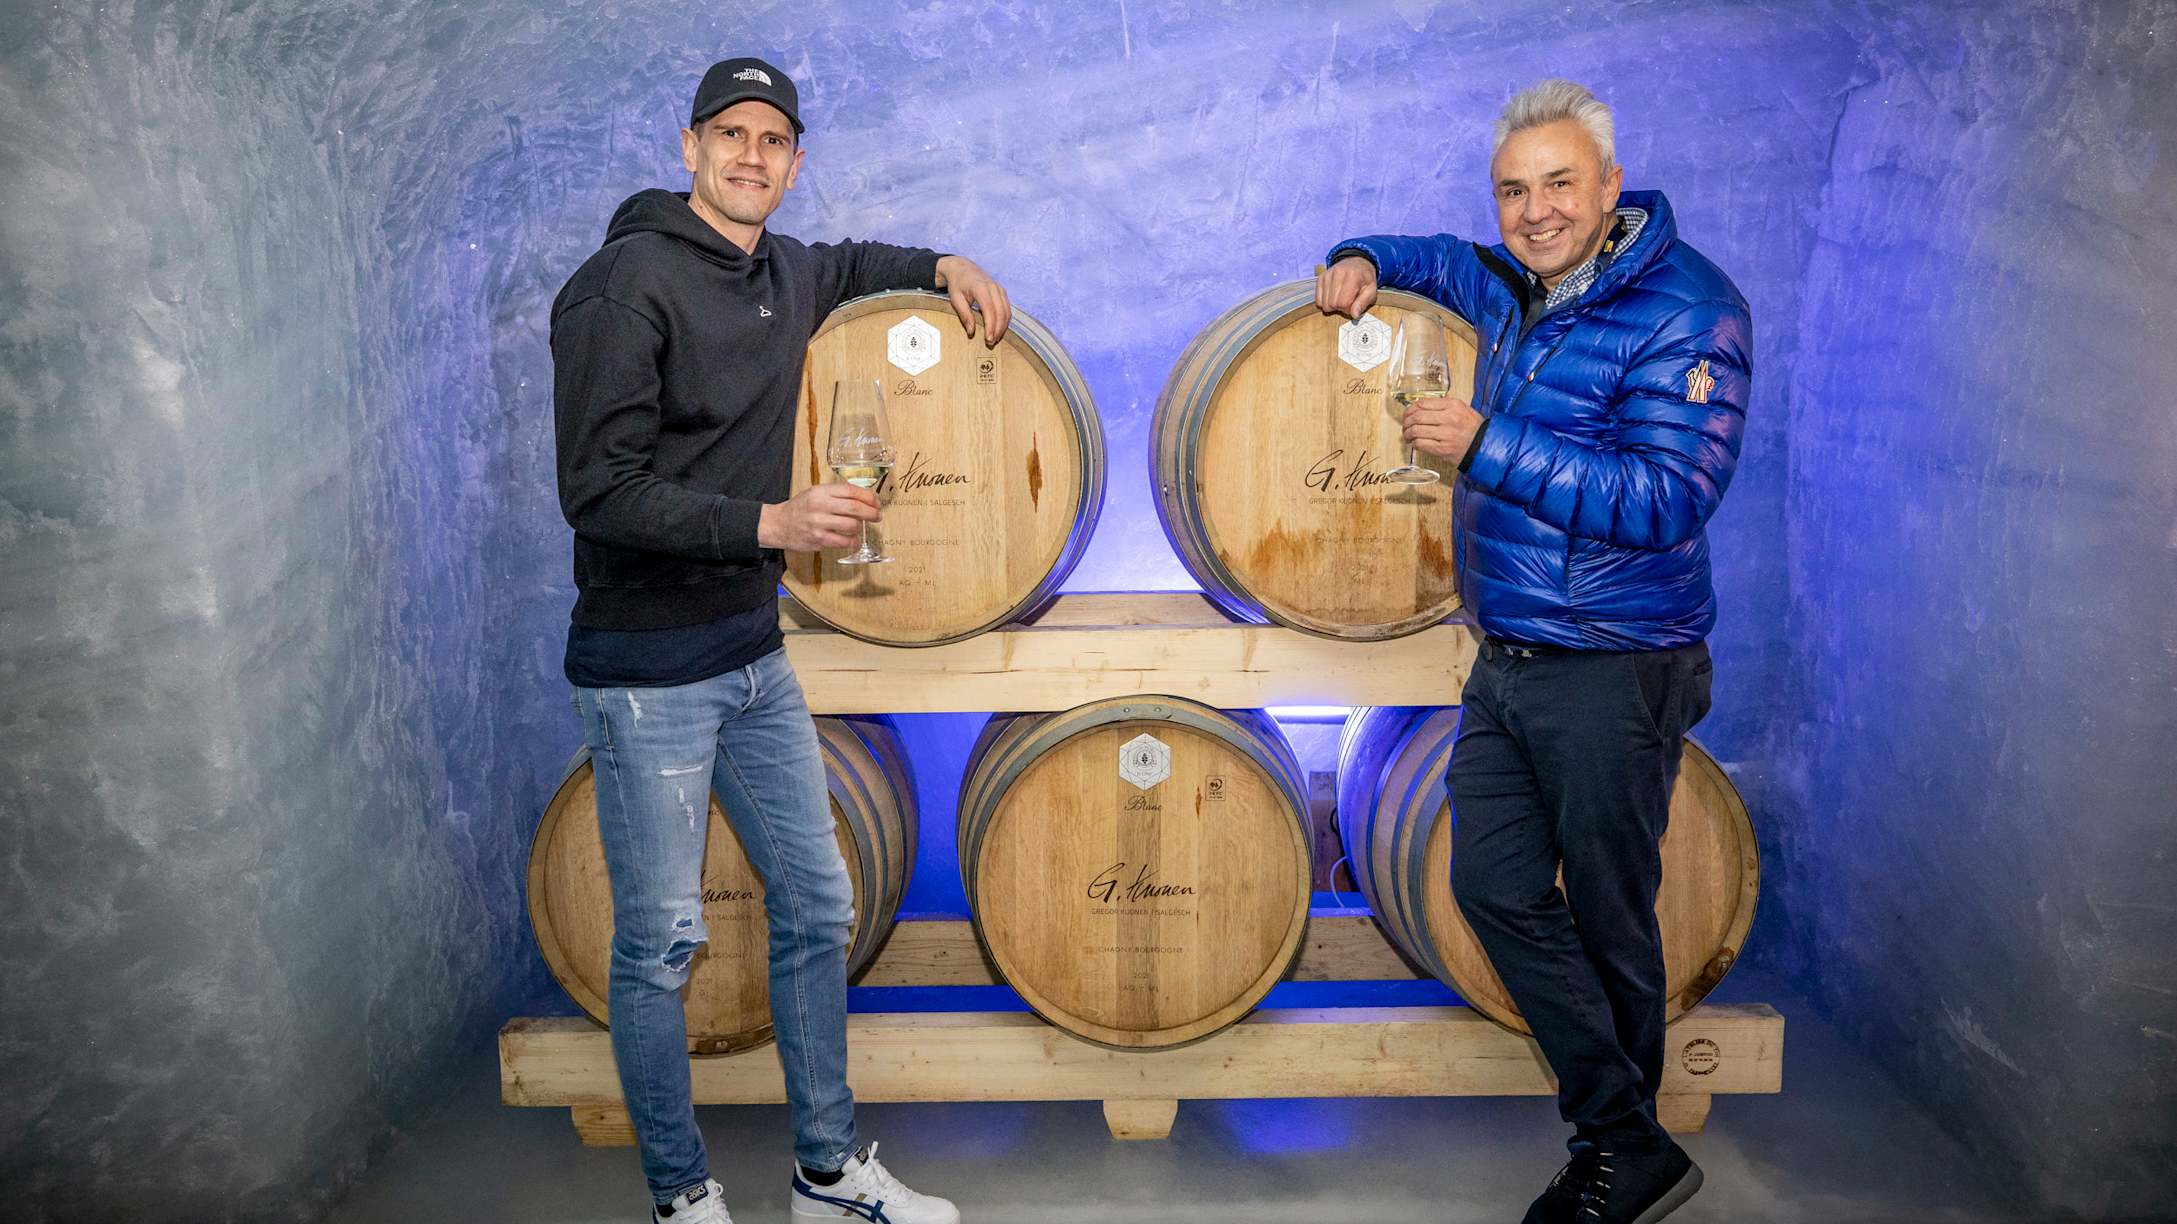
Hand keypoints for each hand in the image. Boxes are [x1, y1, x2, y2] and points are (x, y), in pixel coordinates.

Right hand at [758, 484, 881, 551]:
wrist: (779, 524)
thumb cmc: (801, 507)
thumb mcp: (816, 493)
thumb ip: (837, 494)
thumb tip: (865, 498)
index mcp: (821, 491)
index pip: (851, 491)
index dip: (868, 497)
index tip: (876, 502)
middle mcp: (820, 506)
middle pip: (855, 508)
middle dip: (871, 513)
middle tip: (877, 516)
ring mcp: (819, 524)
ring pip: (852, 525)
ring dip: (860, 527)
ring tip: (859, 526)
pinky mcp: (819, 540)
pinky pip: (844, 542)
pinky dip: (853, 541)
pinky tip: (853, 539)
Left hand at [933, 255, 1010, 345]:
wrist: (962, 269)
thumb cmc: (957, 284)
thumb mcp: (956, 299)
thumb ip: (964, 315)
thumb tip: (971, 332)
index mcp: (981, 288)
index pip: (990, 310)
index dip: (991, 326)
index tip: (988, 339)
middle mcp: (993, 288)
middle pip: (1001, 312)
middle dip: (998, 330)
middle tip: (991, 343)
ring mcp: (999, 289)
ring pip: (1007, 311)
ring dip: (1003, 327)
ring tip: (995, 338)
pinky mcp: (1002, 292)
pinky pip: (1007, 308)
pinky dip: (1005, 320)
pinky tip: (999, 329)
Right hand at [1316, 255, 1378, 318]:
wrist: (1358, 263)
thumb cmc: (1365, 279)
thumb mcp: (1371, 291)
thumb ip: (1363, 303)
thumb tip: (1354, 315)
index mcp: (1353, 275)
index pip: (1343, 302)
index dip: (1348, 309)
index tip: (1354, 304)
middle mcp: (1338, 272)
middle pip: (1332, 304)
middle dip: (1340, 308)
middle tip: (1348, 302)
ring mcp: (1327, 275)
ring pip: (1324, 303)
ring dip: (1332, 306)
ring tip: (1341, 298)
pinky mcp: (1321, 278)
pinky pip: (1318, 299)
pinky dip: (1325, 302)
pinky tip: (1333, 297)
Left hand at [1402, 396, 1484, 460]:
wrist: (1484, 446)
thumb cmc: (1473, 428)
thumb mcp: (1461, 409)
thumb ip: (1442, 406)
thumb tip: (1419, 408)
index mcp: (1453, 405)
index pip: (1422, 403)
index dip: (1410, 409)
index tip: (1407, 414)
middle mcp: (1449, 418)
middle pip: (1417, 417)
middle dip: (1406, 422)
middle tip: (1405, 426)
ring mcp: (1446, 434)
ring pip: (1416, 430)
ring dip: (1408, 434)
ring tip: (1408, 436)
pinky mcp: (1443, 449)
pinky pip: (1421, 444)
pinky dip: (1414, 444)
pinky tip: (1415, 443)